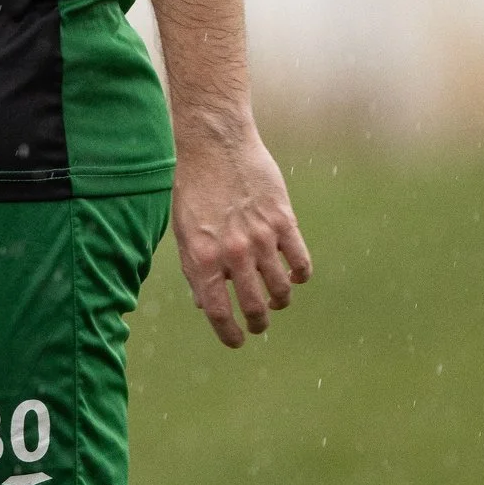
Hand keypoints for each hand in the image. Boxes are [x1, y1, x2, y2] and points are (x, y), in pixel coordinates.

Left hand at [171, 124, 312, 347]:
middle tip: (258, 325)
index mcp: (201, 258)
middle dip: (258, 323)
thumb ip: (194, 269)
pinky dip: (299, 275)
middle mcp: (231, 253)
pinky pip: (300, 262)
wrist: (213, 143)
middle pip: (255, 307)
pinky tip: (293, 274)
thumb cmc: (192, 186)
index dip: (229, 334)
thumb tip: (204, 304)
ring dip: (279, 301)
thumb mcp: (183, 230)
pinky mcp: (283, 221)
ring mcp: (260, 238)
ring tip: (275, 300)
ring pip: (281, 290)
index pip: (217, 312)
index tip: (236, 341)